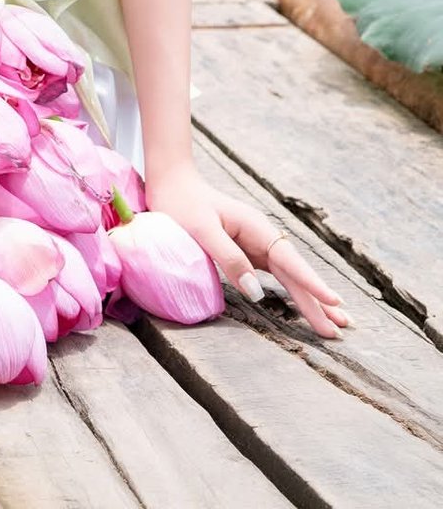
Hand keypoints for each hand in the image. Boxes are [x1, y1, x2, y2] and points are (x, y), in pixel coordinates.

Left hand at [143, 160, 350, 338]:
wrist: (172, 183)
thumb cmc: (182, 205)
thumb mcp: (202, 231)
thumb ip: (230, 259)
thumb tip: (257, 292)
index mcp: (256, 228)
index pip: (290, 261)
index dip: (312, 284)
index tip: (335, 303)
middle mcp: (262, 236)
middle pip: (296, 273)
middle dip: (318, 302)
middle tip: (341, 330)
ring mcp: (257, 244)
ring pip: (290, 277)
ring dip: (311, 300)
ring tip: (334, 325)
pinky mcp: (249, 251)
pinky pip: (276, 276)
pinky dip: (293, 292)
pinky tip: (306, 304)